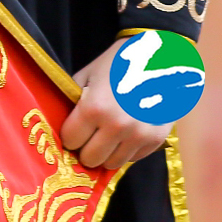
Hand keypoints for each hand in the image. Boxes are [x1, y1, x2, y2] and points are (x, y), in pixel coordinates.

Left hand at [60, 39, 171, 171]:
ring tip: (108, 134)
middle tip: (90, 135)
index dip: (70, 135)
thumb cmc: (118, 63)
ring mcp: (138, 135)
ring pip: (111, 164)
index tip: (74, 129)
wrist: (160, 57)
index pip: (70, 140)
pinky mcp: (156, 139)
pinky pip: (132, 159)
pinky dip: (126, 150)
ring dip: (106, 152)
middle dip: (86, 148)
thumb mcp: (88, 75)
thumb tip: (61, 124)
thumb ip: (73, 100)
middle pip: (90, 159)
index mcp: (94, 107)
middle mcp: (117, 126)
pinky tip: (127, 131)